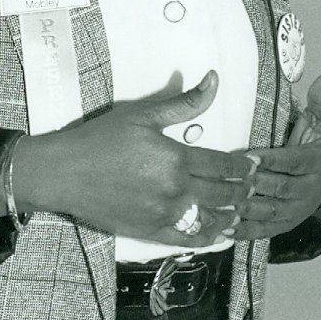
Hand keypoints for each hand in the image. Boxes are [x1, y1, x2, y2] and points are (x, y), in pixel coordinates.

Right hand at [14, 71, 255, 246]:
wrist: (65, 172)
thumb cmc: (101, 139)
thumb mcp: (142, 114)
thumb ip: (184, 102)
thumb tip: (213, 80)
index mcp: (176, 159)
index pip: (225, 165)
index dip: (244, 166)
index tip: (254, 165)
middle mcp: (176, 190)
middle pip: (224, 194)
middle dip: (243, 190)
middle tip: (253, 187)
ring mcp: (164, 215)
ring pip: (211, 220)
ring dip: (230, 214)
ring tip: (240, 208)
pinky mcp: (151, 232)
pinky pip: (189, 239)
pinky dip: (208, 236)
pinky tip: (216, 231)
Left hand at [233, 66, 320, 240]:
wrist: (320, 175)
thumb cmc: (314, 142)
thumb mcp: (320, 118)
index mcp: (316, 162)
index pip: (293, 162)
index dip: (272, 160)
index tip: (249, 156)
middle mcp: (309, 190)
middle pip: (280, 188)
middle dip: (255, 184)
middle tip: (229, 179)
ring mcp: (297, 210)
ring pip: (271, 212)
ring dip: (246, 209)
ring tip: (222, 203)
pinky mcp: (285, 225)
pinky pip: (264, 230)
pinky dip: (244, 230)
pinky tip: (223, 227)